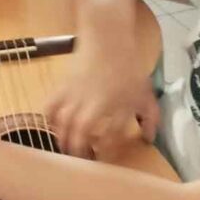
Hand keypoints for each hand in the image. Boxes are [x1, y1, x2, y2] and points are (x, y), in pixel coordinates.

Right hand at [45, 49, 159, 158]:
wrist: (108, 41)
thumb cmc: (128, 68)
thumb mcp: (146, 95)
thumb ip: (150, 119)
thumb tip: (149, 139)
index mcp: (119, 106)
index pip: (110, 136)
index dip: (106, 151)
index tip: (104, 158)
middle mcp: (95, 103)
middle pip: (80, 131)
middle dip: (78, 149)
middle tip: (79, 158)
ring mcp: (76, 94)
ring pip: (63, 120)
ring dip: (62, 137)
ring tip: (64, 147)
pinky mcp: (63, 86)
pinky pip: (50, 105)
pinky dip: (49, 118)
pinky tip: (53, 124)